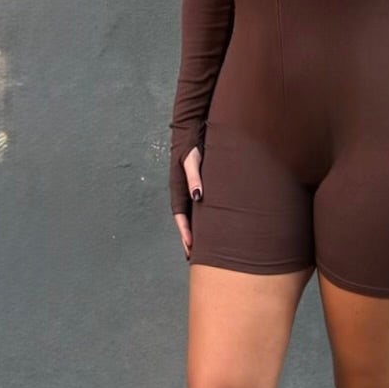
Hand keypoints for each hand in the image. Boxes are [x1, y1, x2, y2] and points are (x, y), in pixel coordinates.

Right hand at [173, 144, 202, 258]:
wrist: (193, 131)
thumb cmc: (192, 145)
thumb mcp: (193, 160)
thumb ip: (194, 177)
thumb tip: (197, 196)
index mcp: (177, 187)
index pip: (180, 214)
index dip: (185, 231)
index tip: (190, 246)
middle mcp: (182, 191)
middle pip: (185, 219)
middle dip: (188, 238)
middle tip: (194, 256)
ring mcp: (189, 190)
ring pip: (192, 215)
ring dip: (196, 231)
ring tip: (202, 248)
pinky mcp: (198, 186)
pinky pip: (200, 207)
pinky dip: (203, 220)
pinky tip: (211, 227)